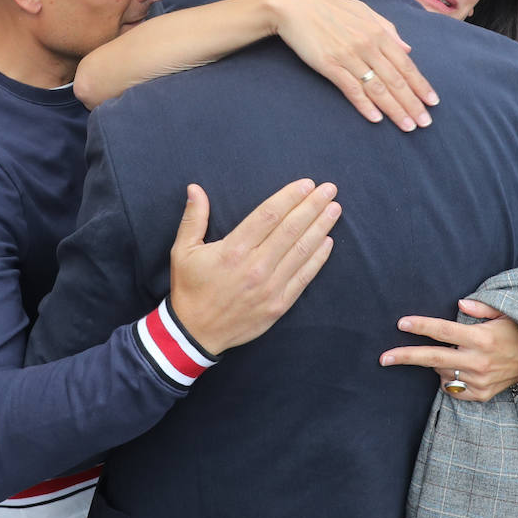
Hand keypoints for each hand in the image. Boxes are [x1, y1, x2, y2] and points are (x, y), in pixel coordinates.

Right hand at [169, 181, 339, 355]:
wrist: (195, 333)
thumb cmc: (190, 288)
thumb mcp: (182, 251)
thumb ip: (193, 218)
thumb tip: (195, 188)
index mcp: (233, 250)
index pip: (268, 215)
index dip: (290, 197)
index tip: (307, 184)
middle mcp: (255, 266)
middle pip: (290, 229)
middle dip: (313, 206)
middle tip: (330, 189)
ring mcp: (270, 287)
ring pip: (301, 251)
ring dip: (321, 227)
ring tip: (335, 209)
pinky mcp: (279, 305)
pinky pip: (304, 277)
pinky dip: (318, 258)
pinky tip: (328, 242)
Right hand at [269, 0, 437, 131]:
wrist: (294, 7)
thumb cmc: (330, 8)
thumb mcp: (364, 12)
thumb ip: (388, 29)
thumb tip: (407, 48)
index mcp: (378, 33)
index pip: (406, 64)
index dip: (420, 85)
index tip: (433, 102)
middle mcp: (368, 45)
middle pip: (396, 80)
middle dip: (413, 103)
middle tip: (425, 123)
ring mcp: (349, 56)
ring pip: (377, 87)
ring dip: (394, 109)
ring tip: (408, 126)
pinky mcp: (330, 65)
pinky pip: (351, 88)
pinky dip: (365, 105)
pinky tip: (376, 119)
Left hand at [379, 300, 517, 401]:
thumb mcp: (507, 312)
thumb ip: (482, 306)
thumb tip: (459, 303)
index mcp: (482, 338)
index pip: (444, 331)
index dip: (421, 327)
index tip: (401, 323)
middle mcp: (478, 361)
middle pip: (433, 358)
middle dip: (405, 357)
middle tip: (383, 358)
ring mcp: (479, 381)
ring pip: (441, 373)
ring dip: (437, 364)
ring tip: (453, 353)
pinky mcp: (481, 395)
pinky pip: (452, 389)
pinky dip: (448, 379)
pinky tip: (458, 369)